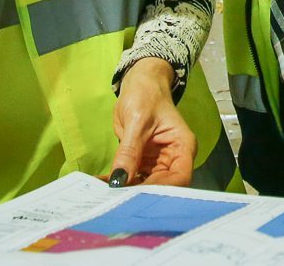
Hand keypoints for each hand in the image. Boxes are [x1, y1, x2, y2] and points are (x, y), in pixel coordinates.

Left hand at [110, 57, 196, 186]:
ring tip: (103, 194)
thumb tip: (119, 180)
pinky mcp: (144, 164)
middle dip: (140, 194)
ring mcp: (158, 163)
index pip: (179, 178)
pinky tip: (101, 184)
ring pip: (145, 186)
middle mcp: (174, 159)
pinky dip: (118, 182)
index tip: (136, 196)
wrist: (141, 84)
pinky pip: (132, 178)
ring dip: (125, 191)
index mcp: (182, 147)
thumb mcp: (137, 121)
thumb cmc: (146, 95)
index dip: (161, 190)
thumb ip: (130, 151)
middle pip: (162, 187)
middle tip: (114, 199)